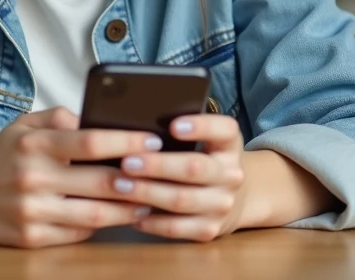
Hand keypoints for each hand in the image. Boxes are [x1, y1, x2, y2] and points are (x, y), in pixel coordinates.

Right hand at [0, 107, 163, 247]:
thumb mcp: (22, 126)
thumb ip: (60, 118)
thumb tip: (101, 118)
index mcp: (34, 144)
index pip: (91, 140)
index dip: (127, 141)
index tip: (153, 140)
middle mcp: (33, 177)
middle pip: (100, 180)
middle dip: (138, 178)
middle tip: (164, 173)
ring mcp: (32, 211)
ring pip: (95, 214)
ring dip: (129, 209)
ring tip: (151, 199)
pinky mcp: (30, 239)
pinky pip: (77, 235)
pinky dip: (102, 226)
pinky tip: (121, 218)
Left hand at [108, 114, 249, 242]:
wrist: (234, 201)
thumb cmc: (205, 161)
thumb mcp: (207, 142)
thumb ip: (182, 132)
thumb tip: (138, 127)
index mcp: (229, 145)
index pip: (225, 130)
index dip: (201, 127)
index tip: (173, 126)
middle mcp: (231, 174)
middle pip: (195, 168)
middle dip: (158, 165)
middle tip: (128, 162)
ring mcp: (222, 204)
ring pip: (182, 199)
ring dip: (148, 193)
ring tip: (120, 185)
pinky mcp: (210, 230)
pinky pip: (177, 228)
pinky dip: (152, 222)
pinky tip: (132, 213)